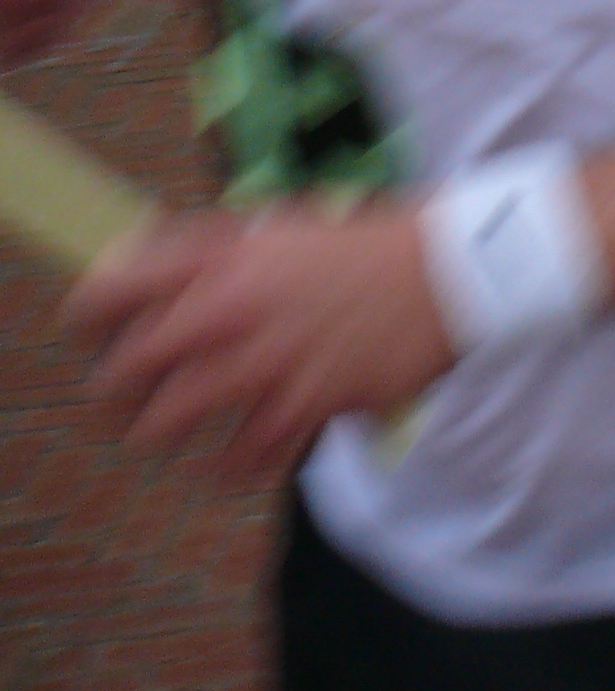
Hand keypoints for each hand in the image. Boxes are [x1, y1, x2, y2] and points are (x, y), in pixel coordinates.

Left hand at [66, 204, 451, 484]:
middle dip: (112, 388)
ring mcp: (269, 363)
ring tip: (157, 437)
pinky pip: (245, 455)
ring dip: (156, 433)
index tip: (86, 328)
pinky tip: (227, 466)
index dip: (89, 312)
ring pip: (174, 418)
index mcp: (227, 259)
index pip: (121, 286)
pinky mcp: (307, 405)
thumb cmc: (368, 243)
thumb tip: (153, 258)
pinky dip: (229, 467)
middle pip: (133, 363)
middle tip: (115, 399)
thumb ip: (218, 243)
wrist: (452, 272)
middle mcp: (236, 311)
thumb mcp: (286, 224)